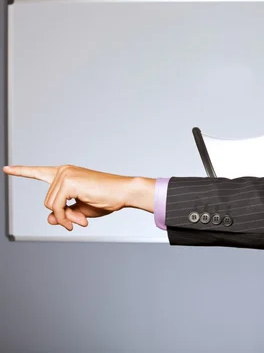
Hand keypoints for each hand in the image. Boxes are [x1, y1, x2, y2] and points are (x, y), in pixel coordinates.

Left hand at [3, 164, 154, 230]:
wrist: (123, 192)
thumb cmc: (106, 199)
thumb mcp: (80, 210)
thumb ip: (63, 213)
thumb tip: (50, 218)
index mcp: (66, 174)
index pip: (39, 172)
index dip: (22, 172)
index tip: (6, 169)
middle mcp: (63, 171)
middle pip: (47, 201)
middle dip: (62, 216)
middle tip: (77, 223)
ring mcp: (65, 175)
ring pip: (50, 206)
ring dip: (65, 218)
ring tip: (81, 221)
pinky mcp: (68, 182)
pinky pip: (57, 207)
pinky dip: (66, 217)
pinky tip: (80, 219)